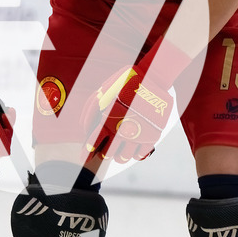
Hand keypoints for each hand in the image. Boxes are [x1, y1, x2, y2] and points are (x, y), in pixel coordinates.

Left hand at [82, 40, 187, 162]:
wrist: (153, 78)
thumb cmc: (126, 82)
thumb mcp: (105, 89)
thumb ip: (92, 107)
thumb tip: (84, 127)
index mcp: (109, 117)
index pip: (95, 141)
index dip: (89, 150)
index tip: (87, 154)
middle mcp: (122, 128)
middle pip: (109, 153)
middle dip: (105, 155)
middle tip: (104, 154)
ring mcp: (138, 133)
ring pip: (125, 157)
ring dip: (120, 158)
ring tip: (119, 155)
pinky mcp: (152, 135)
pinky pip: (141, 155)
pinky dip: (136, 156)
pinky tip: (134, 152)